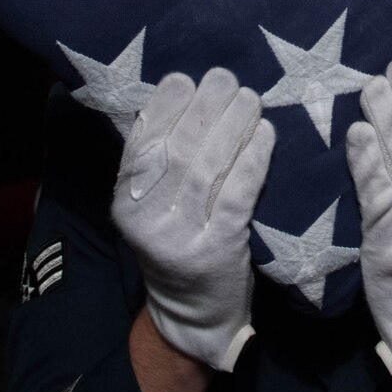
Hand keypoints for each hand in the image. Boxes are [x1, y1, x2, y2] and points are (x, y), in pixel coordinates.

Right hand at [112, 67, 275, 372]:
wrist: (194, 313)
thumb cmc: (178, 241)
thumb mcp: (153, 205)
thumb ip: (158, 161)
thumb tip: (181, 93)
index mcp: (125, 202)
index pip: (141, 143)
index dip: (164, 106)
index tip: (186, 78)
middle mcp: (147, 219)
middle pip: (177, 150)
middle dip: (204, 107)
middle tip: (226, 79)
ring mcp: (182, 236)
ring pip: (208, 167)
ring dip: (232, 125)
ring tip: (249, 98)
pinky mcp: (218, 248)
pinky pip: (237, 193)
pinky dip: (253, 158)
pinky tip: (265, 134)